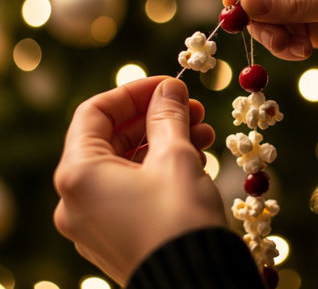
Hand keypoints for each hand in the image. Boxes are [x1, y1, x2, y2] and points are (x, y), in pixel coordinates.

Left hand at [53, 77, 225, 285]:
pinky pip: (134, 186)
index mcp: (79, 174)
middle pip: (113, 137)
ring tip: (203, 132)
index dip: (133, 92)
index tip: (168, 85)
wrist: (197, 286)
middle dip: (155, 117)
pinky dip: (160, 167)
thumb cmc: (180, 220)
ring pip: (128, 162)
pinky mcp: (117, 232)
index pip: (96, 112)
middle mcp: (78, 198)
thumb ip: (168, 115)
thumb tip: (170, 88)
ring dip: (164, 141)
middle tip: (192, 107)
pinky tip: (194, 157)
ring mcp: (95, 218)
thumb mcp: (176, 156)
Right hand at [224, 0, 317, 95]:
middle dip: (257, 8)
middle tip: (258, 32)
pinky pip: (283, 28)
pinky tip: (301, 52)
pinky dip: (283, 43)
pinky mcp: (316, 22)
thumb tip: (245, 3)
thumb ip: (296, 2)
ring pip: (268, 7)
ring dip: (270, 30)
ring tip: (290, 47)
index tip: (233, 3)